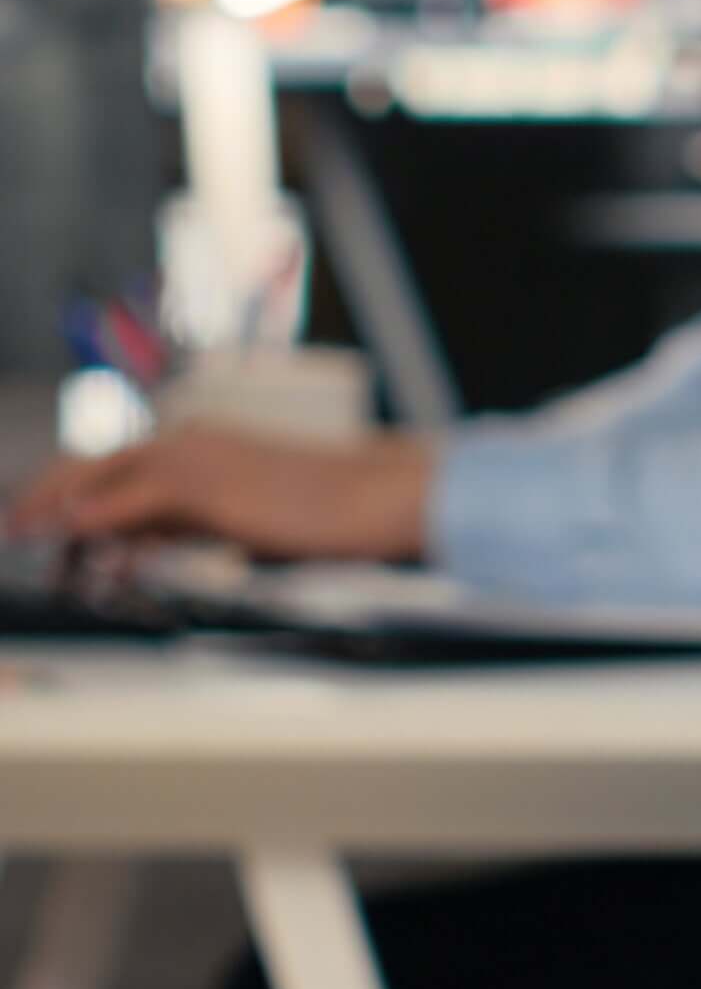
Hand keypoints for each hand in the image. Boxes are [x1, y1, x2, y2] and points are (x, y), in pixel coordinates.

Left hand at [7, 426, 431, 559]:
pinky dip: (89, 518)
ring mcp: (194, 456)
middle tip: (12, 529)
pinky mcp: (204, 483)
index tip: (36, 522)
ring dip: (54, 510)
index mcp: (200, 442)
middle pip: (91, 465)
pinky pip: (128, 501)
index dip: (65, 492)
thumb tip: (129, 548)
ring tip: (23, 537)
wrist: (376, 493)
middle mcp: (188, 440)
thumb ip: (182, 525)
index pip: (113, 466)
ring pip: (98, 478)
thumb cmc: (329, 509)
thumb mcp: (240, 518)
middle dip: (43, 497)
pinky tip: (63, 536)